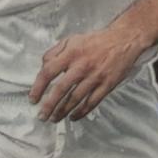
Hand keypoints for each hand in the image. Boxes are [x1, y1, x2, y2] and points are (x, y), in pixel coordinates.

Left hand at [30, 24, 145, 123]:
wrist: (124, 40)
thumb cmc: (96, 41)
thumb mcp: (72, 39)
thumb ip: (55, 51)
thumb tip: (43, 66)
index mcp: (71, 53)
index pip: (49, 71)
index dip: (38, 87)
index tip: (33, 98)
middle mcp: (82, 66)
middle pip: (60, 89)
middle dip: (49, 105)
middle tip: (42, 116)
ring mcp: (95, 76)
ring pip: (75, 99)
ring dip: (62, 111)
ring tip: (54, 118)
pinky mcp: (107, 85)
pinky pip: (92, 102)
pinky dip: (81, 112)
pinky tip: (73, 116)